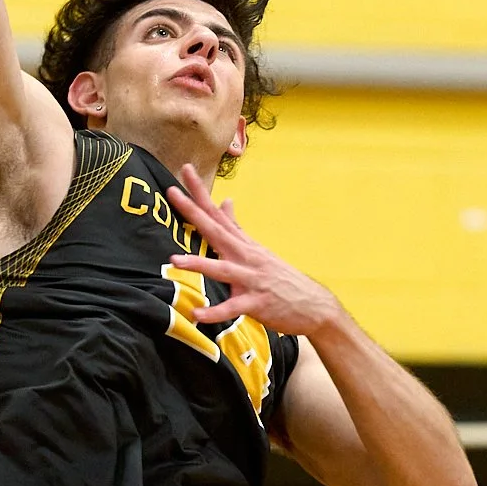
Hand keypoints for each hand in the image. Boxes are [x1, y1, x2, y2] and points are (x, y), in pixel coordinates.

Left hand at [167, 165, 342, 337]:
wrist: (314, 305)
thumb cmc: (281, 278)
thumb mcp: (258, 250)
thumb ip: (236, 228)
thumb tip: (226, 202)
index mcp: (244, 244)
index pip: (218, 213)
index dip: (200, 193)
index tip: (184, 170)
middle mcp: (246, 256)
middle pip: (216, 230)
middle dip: (194, 212)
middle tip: (172, 193)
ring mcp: (252, 279)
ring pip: (222, 269)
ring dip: (198, 263)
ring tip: (174, 261)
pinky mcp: (257, 303)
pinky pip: (233, 308)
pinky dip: (215, 312)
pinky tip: (197, 314)